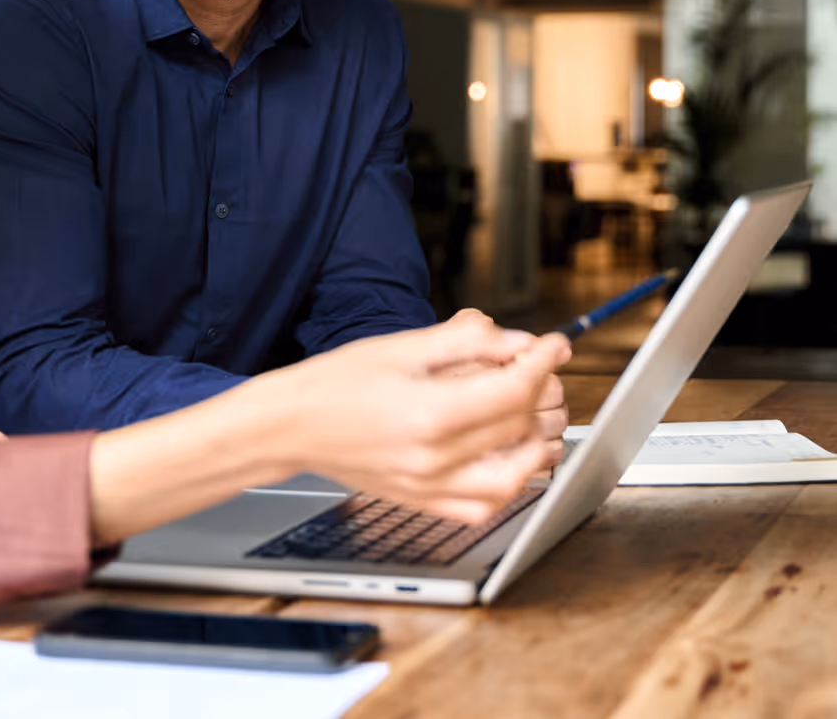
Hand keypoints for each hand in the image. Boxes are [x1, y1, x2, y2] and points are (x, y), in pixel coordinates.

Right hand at [264, 310, 572, 524]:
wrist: (291, 425)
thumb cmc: (336, 382)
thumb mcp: (400, 346)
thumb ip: (463, 341)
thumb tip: (516, 340)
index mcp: (429, 412)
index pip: (513, 389)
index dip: (542, 362)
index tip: (555, 345)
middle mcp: (435, 457)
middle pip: (518, 426)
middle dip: (540, 391)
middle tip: (536, 368)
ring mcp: (431, 486)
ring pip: (515, 475)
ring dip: (535, 442)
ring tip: (531, 415)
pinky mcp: (424, 502)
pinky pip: (484, 506)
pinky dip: (508, 484)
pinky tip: (507, 458)